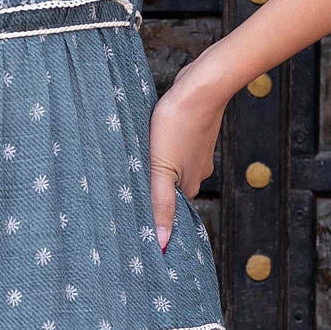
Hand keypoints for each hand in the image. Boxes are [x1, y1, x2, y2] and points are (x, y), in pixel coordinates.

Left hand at [147, 67, 228, 251]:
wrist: (202, 86)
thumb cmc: (178, 124)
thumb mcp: (162, 169)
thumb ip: (160, 204)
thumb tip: (163, 243)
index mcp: (191, 184)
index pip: (172, 210)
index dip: (155, 214)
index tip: (136, 218)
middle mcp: (198, 171)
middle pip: (172, 189)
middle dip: (154, 191)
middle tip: (128, 192)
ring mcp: (198, 150)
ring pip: (173, 167)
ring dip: (157, 169)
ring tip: (136, 167)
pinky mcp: (193, 131)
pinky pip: (175, 148)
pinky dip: (164, 150)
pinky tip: (152, 143)